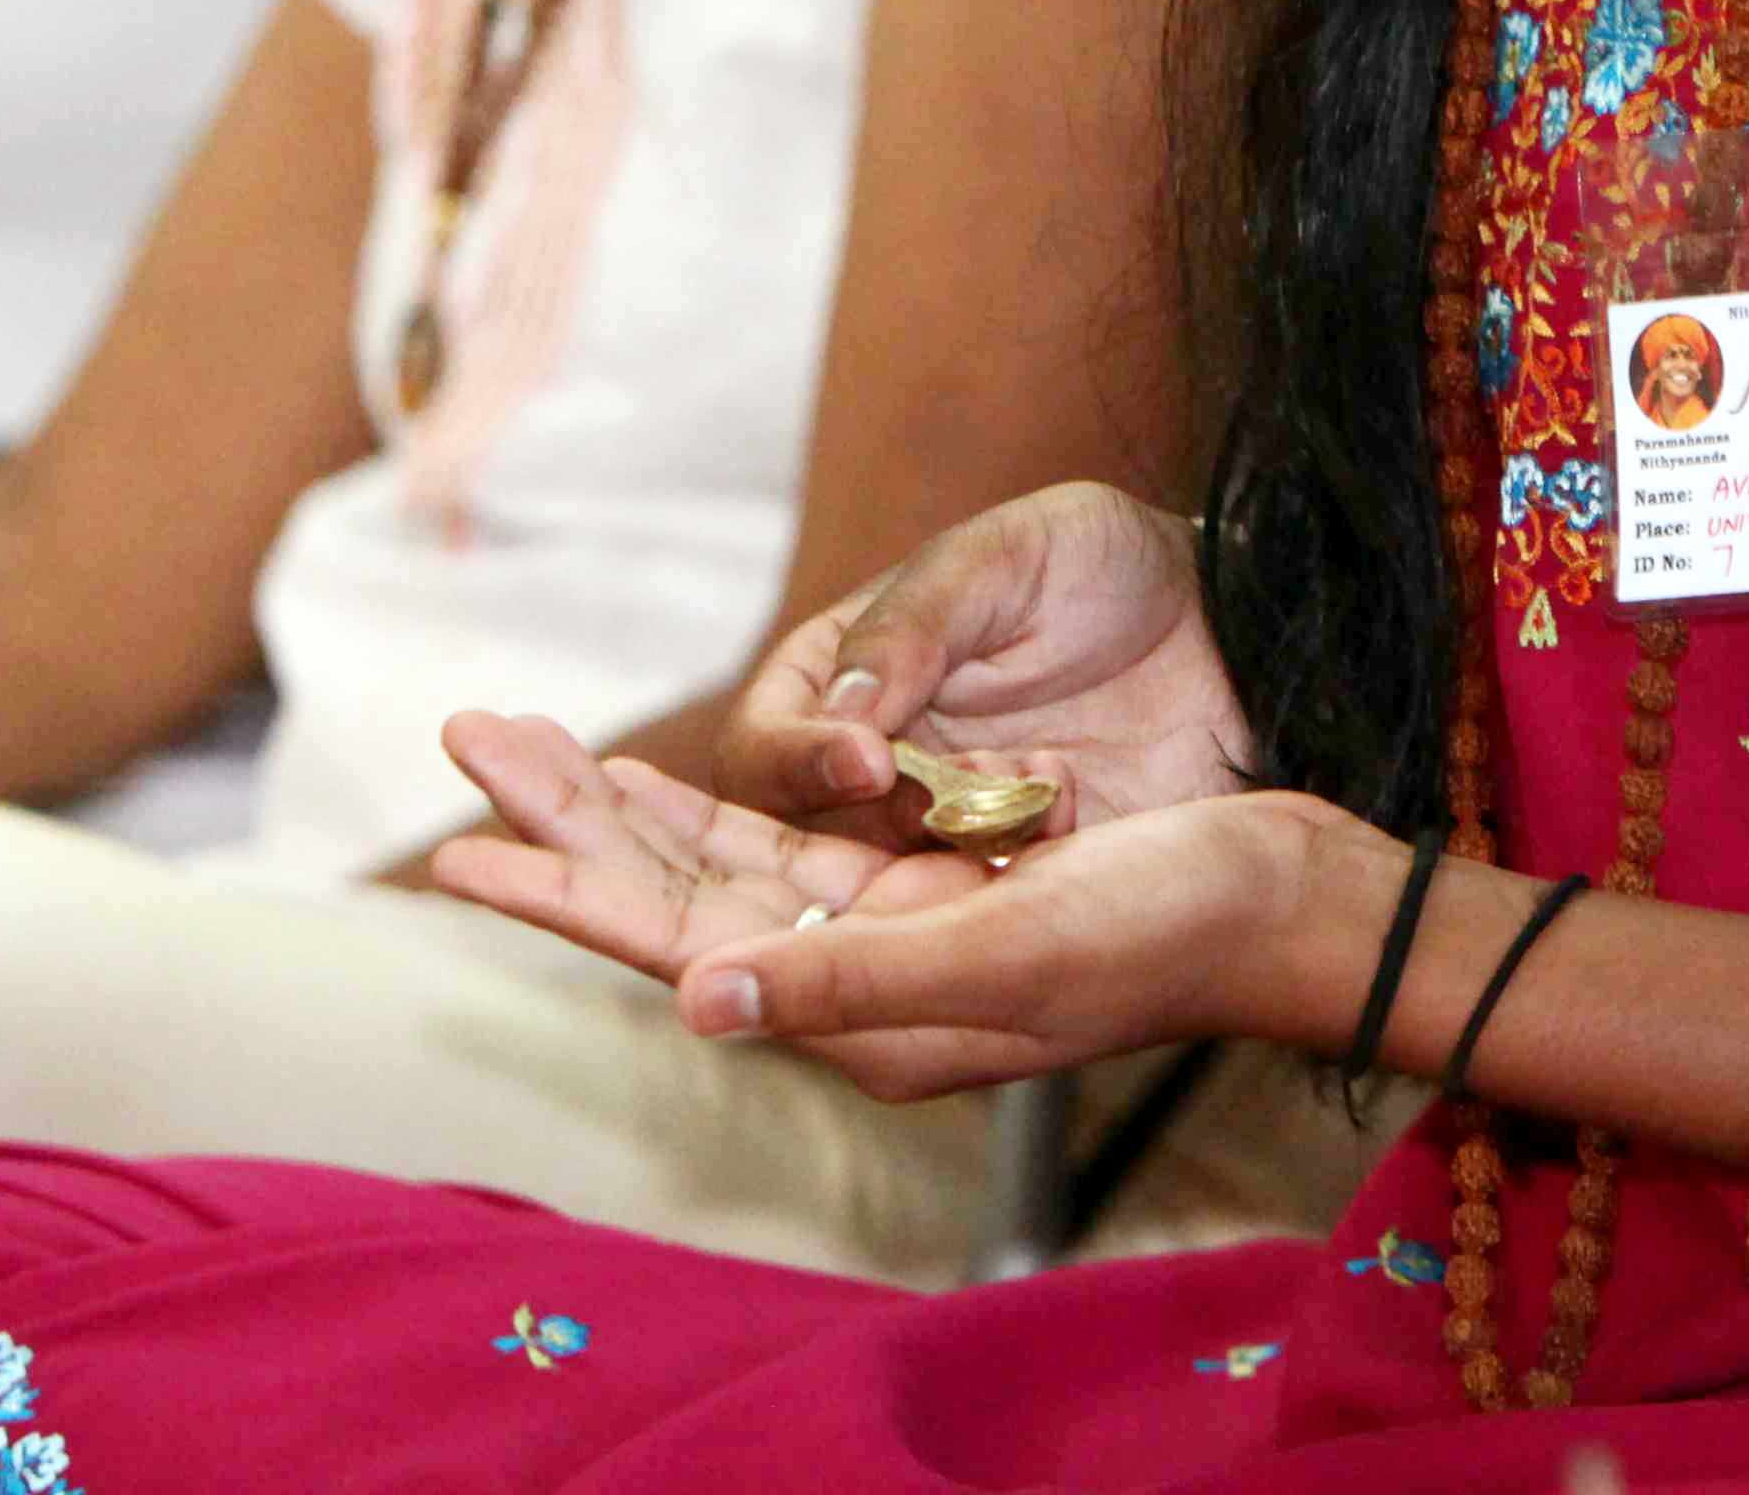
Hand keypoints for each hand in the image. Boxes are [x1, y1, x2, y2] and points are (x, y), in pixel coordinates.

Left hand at [424, 706, 1365, 1099]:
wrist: (1290, 897)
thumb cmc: (1165, 928)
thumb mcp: (1004, 956)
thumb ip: (847, 979)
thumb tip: (692, 1000)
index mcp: (862, 1012)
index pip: (672, 944)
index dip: (565, 888)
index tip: (458, 845)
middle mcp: (857, 975)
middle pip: (674, 892)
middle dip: (568, 820)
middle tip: (469, 737)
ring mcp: (890, 925)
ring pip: (718, 860)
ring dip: (623, 804)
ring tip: (531, 749)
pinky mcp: (932, 877)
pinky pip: (788, 841)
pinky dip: (714, 804)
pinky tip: (665, 778)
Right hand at [712, 480, 1253, 852]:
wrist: (1231, 636)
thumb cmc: (1109, 568)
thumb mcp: (1012, 556)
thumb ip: (918, 618)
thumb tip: (840, 709)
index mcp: (839, 680)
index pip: (761, 748)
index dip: (796, 762)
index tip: (870, 761)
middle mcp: (873, 774)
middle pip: (798, 849)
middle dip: (865, 836)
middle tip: (944, 812)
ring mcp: (942, 840)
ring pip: (887, 901)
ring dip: (947, 867)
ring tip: (1036, 811)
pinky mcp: (1015, 887)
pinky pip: (978, 926)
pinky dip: (1010, 898)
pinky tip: (1071, 843)